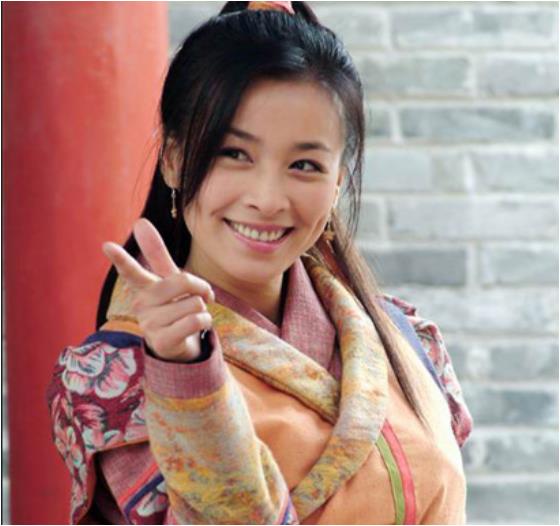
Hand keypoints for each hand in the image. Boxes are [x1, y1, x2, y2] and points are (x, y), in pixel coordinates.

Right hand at [102, 218, 214, 361]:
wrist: (178, 343)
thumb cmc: (172, 305)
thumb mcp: (167, 279)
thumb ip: (155, 252)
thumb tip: (139, 221)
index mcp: (143, 287)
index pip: (130, 271)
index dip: (121, 259)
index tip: (107, 245)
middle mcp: (141, 304)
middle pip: (183, 281)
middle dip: (200, 287)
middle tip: (201, 295)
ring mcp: (150, 324)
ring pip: (194, 303)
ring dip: (202, 309)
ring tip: (189, 316)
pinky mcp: (162, 341)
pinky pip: (196, 320)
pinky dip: (205, 322)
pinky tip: (196, 328)